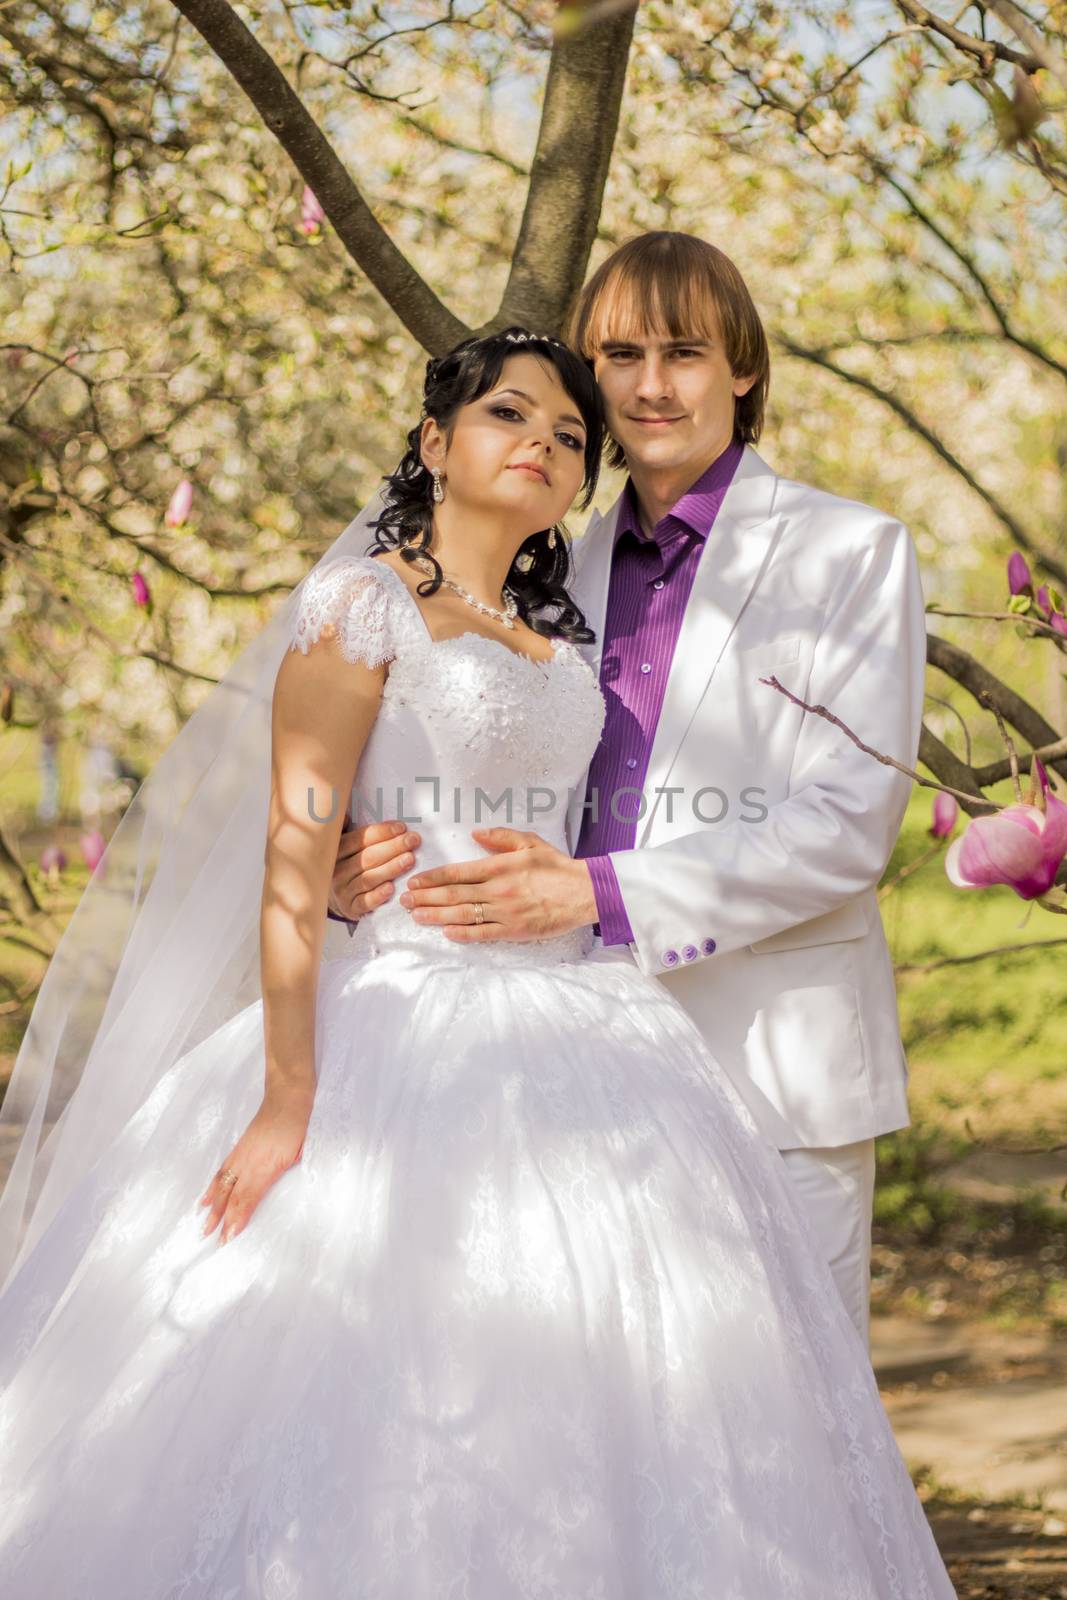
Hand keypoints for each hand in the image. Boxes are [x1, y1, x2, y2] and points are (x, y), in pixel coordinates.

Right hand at [197, 1085, 314, 1245]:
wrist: (288, 1095)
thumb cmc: (300, 1125)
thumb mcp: (303, 1152)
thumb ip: (291, 1174)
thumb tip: (283, 1194)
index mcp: (266, 1167)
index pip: (246, 1200)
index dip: (236, 1220)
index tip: (228, 1239)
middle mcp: (248, 1163)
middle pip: (230, 1196)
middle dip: (222, 1221)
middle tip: (214, 1242)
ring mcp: (241, 1155)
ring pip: (222, 1186)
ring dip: (212, 1209)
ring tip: (203, 1228)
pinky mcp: (238, 1148)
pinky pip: (221, 1172)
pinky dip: (211, 1188)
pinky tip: (204, 1200)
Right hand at [328, 819, 421, 922]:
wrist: (343, 899)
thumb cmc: (355, 868)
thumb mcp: (353, 849)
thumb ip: (363, 834)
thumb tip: (367, 814)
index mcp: (337, 851)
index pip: (360, 838)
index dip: (382, 832)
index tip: (402, 827)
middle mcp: (337, 870)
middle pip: (368, 857)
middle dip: (393, 847)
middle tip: (413, 840)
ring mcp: (343, 890)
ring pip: (368, 878)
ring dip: (391, 868)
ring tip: (410, 859)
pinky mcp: (350, 908)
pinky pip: (365, 901)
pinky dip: (378, 895)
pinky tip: (392, 888)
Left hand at [398, 827, 597, 942]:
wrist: (584, 892)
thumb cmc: (556, 866)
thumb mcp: (530, 842)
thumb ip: (501, 837)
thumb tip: (476, 833)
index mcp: (499, 866)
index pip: (457, 872)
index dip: (432, 878)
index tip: (414, 882)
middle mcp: (498, 889)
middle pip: (453, 895)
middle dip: (425, 898)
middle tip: (404, 901)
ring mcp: (505, 912)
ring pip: (463, 914)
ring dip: (436, 915)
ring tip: (416, 916)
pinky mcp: (515, 930)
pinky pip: (483, 933)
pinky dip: (463, 933)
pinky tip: (446, 932)